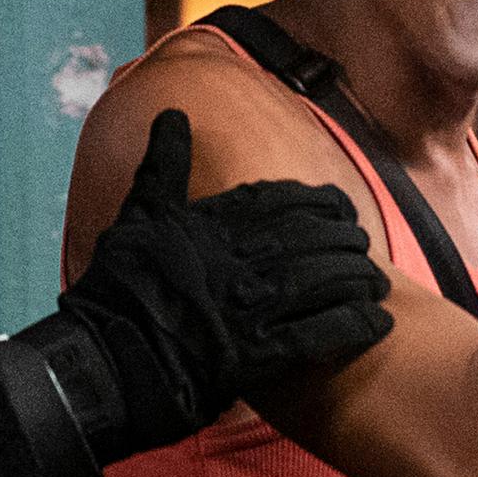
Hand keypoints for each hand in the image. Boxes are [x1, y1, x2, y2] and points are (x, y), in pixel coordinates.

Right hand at [57, 108, 394, 452]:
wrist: (101, 362)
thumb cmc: (115, 292)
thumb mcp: (135, 217)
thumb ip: (162, 166)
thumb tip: (172, 114)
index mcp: (212, 223)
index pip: (283, 198)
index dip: (320, 201)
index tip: (338, 208)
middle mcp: (235, 259)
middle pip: (314, 237)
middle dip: (346, 241)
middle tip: (363, 250)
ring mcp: (247, 307)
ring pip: (325, 280)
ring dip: (358, 281)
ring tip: (376, 286)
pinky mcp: (255, 355)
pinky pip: (320, 333)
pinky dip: (353, 326)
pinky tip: (375, 324)